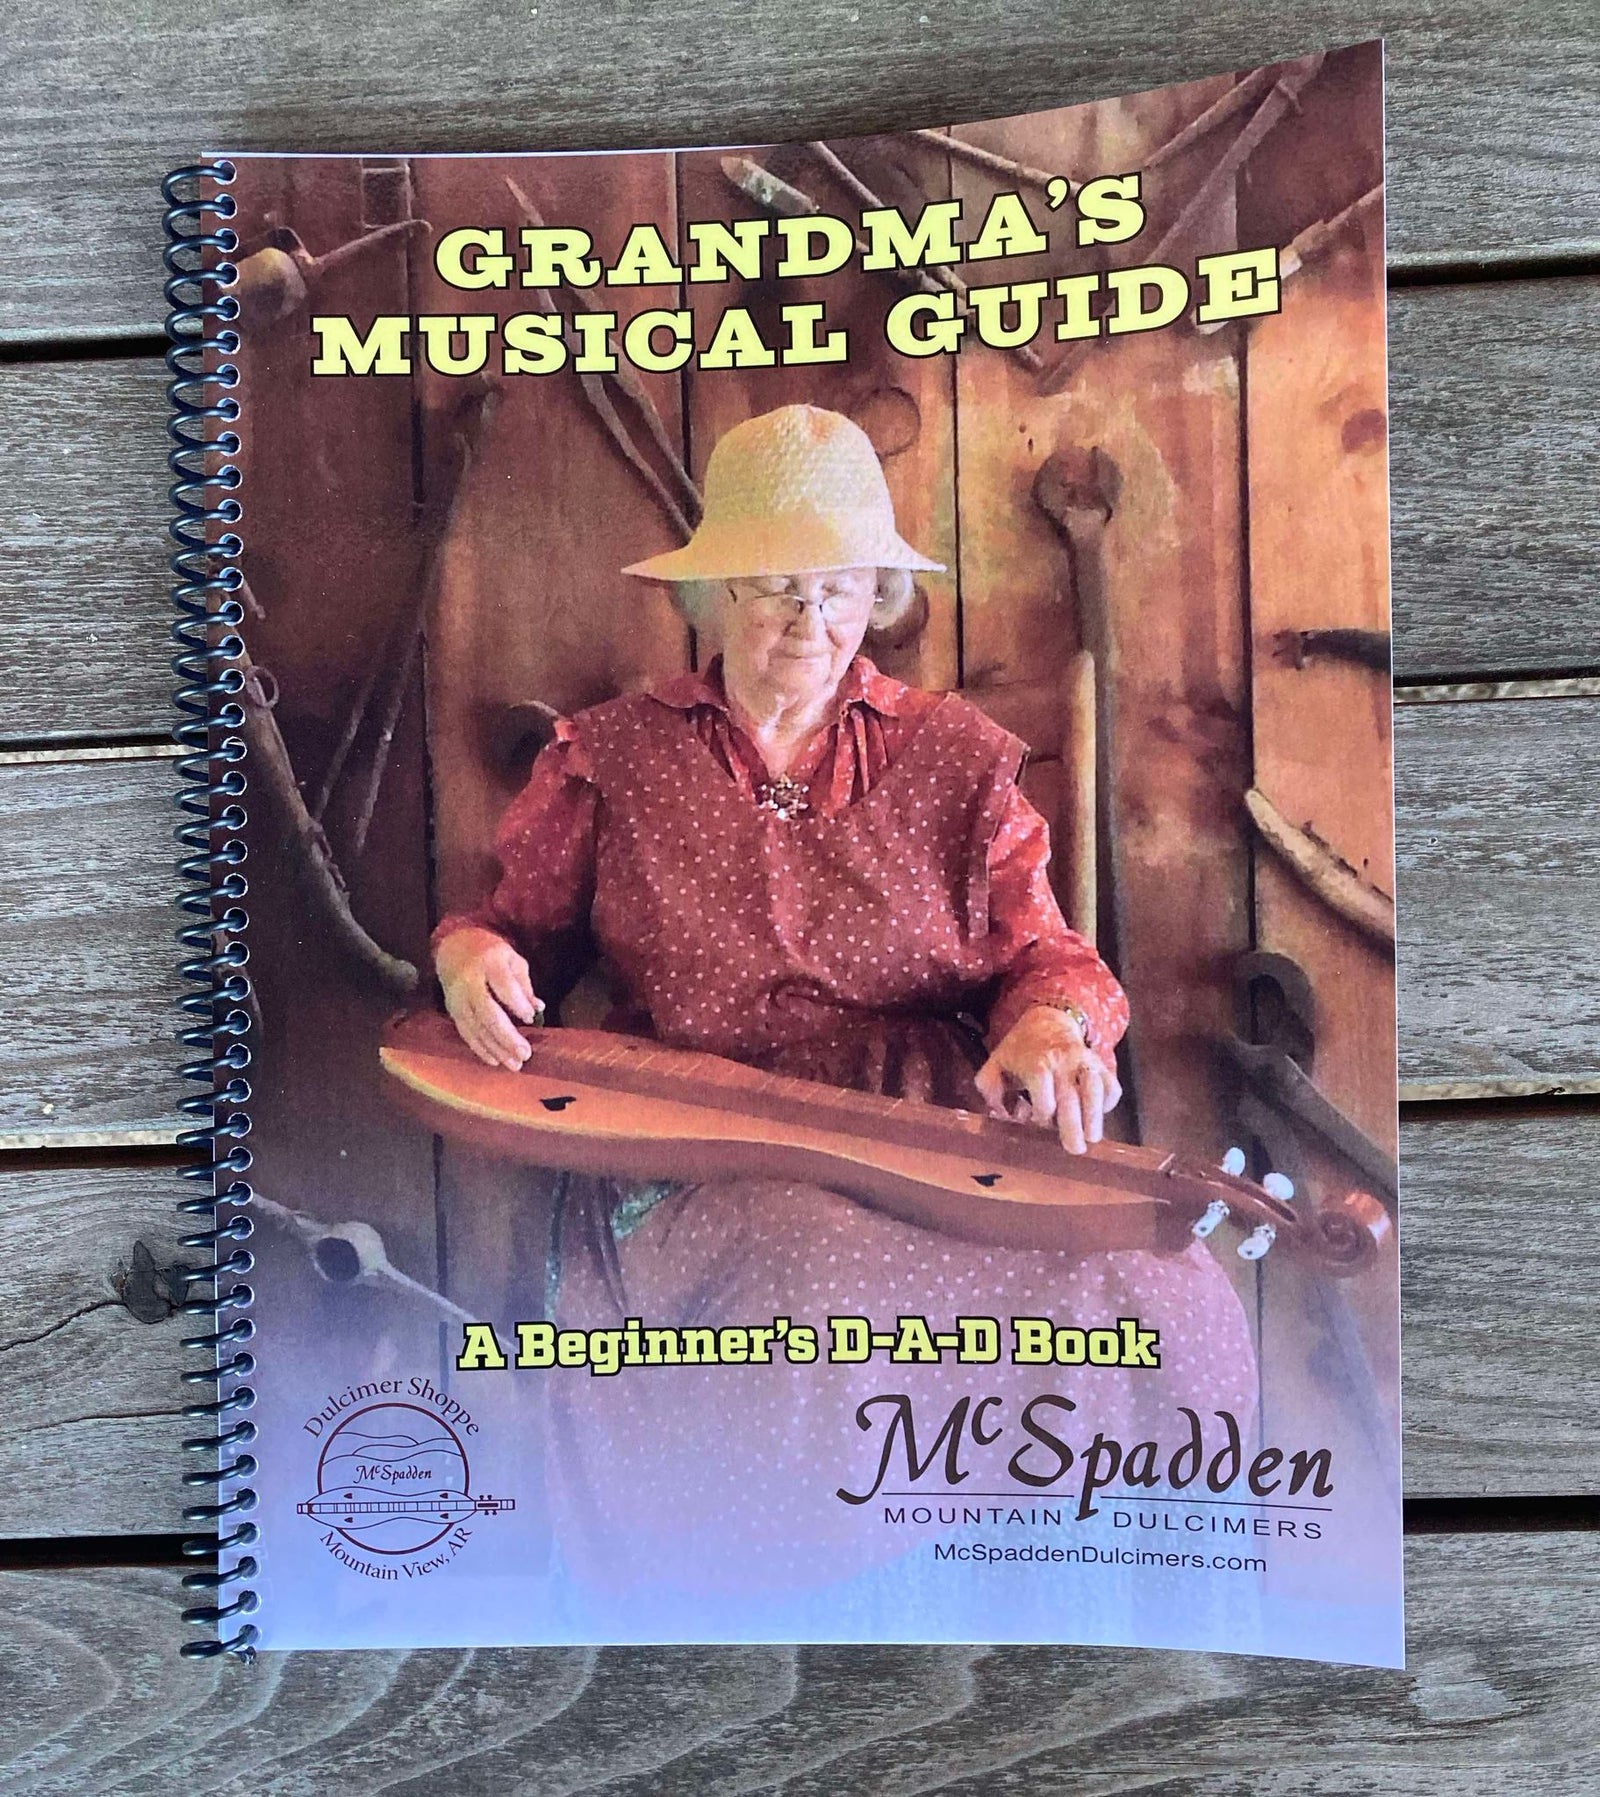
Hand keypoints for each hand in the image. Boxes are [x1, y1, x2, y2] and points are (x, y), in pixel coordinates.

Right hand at [435, 926, 542, 1069]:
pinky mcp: (452, 1010)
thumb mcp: (511, 959)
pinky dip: (480, 1049)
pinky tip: (495, 1061)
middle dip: (507, 1036)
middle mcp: (470, 982)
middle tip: (525, 1054)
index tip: (530, 1017)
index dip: (516, 1003)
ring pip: (476, 1028)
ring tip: (515, 1064)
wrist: (453, 947)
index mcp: (489, 963)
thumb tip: (539, 1008)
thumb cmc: (490, 953)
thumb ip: (524, 984)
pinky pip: (466, 1033)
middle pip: (488, 1013)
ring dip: (496, 1049)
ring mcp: (458, 998)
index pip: (503, 986)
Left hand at [974, 1004, 1122, 1154]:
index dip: (1042, 1112)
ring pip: (1095, 1088)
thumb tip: (998, 1115)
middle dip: (1073, 1124)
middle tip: (1075, 1149)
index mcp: (1036, 1062)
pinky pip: (1110, 1084)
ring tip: (1093, 1137)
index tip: (1038, 1121)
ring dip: (1095, 1115)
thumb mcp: (996, 1063)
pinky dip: (1109, 1101)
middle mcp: (1063, 1061)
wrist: (1049, 1020)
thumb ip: (989, 1088)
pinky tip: (1099, 1114)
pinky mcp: (1100, 1065)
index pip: (1043, 1090)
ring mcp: (1085, 1062)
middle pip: (1071, 1095)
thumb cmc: (1020, 1050)